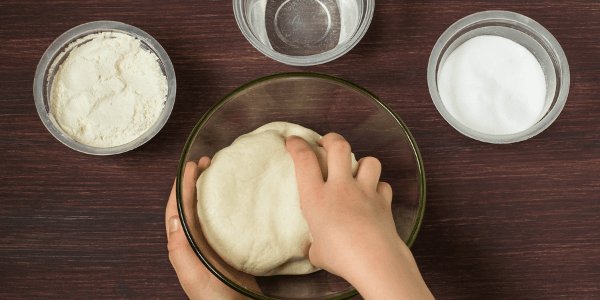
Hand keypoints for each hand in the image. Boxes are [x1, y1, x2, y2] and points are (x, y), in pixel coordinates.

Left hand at [165, 157, 255, 299]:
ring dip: (208, 189)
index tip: (190, 166)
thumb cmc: (214, 299)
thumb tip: (172, 217)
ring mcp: (211, 244)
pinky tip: (236, 198)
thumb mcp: (193, 275)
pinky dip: (225, 204)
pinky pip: (224, 220)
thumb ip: (180, 249)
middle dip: (194, 181)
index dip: (181, 186)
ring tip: (218, 172)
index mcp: (183, 246)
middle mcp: (195, 242)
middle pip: (190, 205)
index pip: (177, 209)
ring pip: (206, 210)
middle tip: (206, 162)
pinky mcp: (228, 248)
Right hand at [286, 133, 433, 299]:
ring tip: (355, 171)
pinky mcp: (383, 201)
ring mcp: (365, 192)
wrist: (375, 261)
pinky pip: (383, 185)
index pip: (304, 159)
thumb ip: (314, 244)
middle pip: (338, 146)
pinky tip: (373, 195)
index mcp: (316, 198)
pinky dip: (378, 188)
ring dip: (361, 162)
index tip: (292, 141)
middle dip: (330, 139)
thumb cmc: (341, 258)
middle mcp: (341, 188)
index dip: (296, 144)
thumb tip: (314, 248)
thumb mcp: (317, 252)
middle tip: (326, 144)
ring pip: (368, 161)